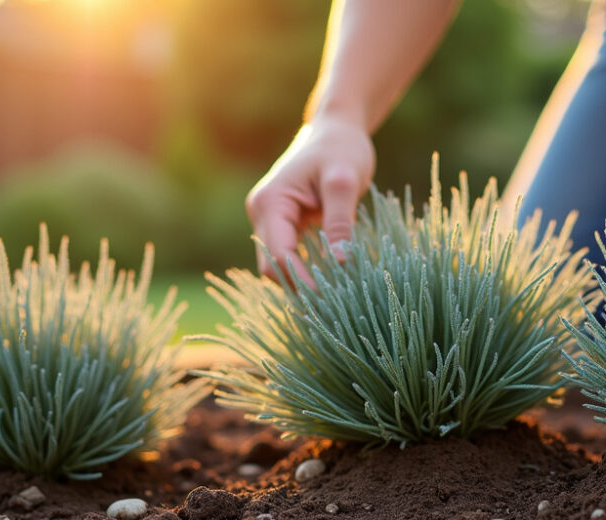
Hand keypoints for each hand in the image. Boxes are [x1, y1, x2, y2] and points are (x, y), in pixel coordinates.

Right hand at [245, 116, 375, 283]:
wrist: (336, 131)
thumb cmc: (341, 148)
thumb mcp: (344, 181)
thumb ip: (340, 221)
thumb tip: (341, 263)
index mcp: (270, 202)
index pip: (278, 254)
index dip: (301, 280)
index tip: (330, 299)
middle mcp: (261, 212)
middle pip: (272, 265)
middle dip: (299, 285)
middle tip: (335, 303)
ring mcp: (269, 219)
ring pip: (278, 264)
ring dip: (302, 280)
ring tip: (336, 294)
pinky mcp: (282, 224)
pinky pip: (289, 255)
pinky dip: (306, 268)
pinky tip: (331, 279)